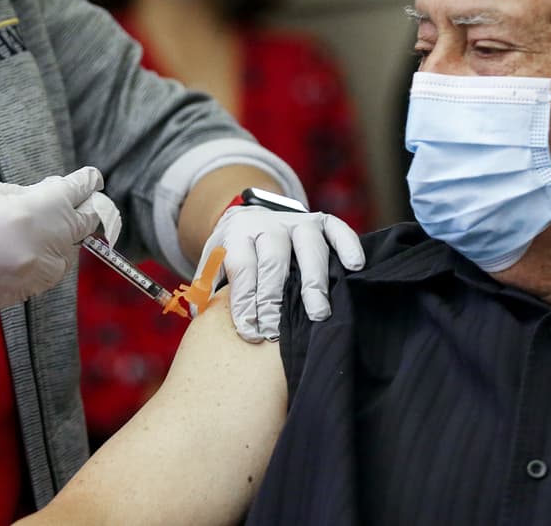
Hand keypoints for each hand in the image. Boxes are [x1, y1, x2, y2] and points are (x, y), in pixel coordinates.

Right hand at [0, 166, 119, 313]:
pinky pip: (47, 274)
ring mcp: (34, 273)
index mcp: (32, 212)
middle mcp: (41, 244)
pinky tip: (26, 251)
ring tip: (45, 229)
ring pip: (66, 255)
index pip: (75, 194)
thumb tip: (49, 197)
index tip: (93, 180)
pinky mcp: (25, 293)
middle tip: (87, 203)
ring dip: (62, 240)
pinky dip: (44, 261)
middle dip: (84, 211)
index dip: (86, 184)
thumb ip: (25, 195)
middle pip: (81, 225)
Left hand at [194, 205, 363, 342]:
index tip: (249, 332)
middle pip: (273, 259)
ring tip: (318, 314)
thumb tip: (196, 315)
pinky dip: (348, 244)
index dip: (244, 301)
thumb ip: (204, 288)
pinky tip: (354, 266)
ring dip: (313, 281)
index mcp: (237, 233)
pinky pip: (337, 228)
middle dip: (273, 298)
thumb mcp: (212, 264)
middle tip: (275, 331)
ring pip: (308, 246)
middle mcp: (267, 224)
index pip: (242, 267)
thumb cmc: (233, 254)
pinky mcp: (321, 221)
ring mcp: (297, 221)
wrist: (251, 218)